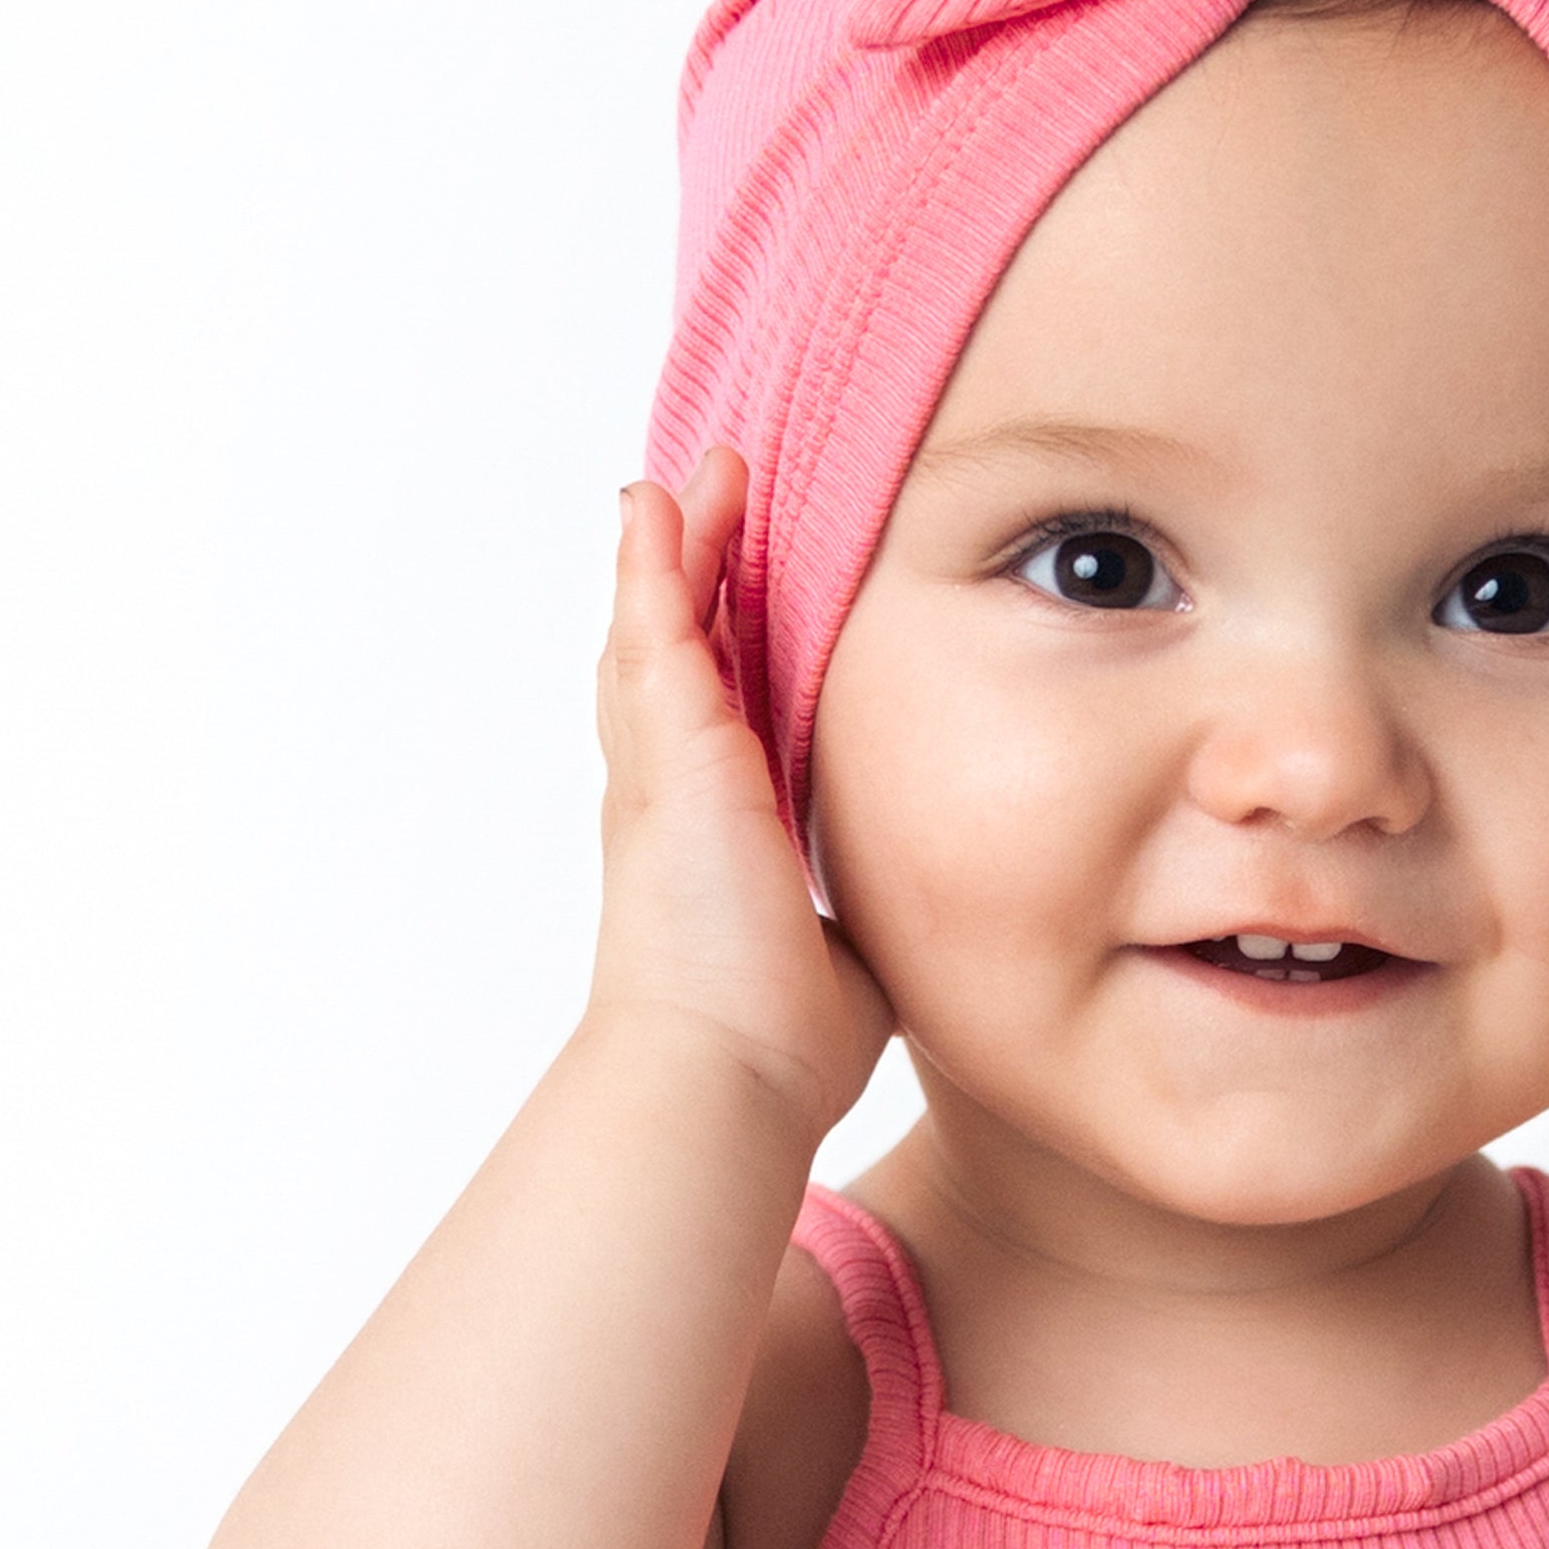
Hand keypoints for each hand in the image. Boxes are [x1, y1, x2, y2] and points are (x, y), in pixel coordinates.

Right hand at [589, 445, 894, 1137]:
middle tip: (710, 496)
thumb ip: (859, 920)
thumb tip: (895, 928)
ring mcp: (663, 771)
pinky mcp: (670, 757)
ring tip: (694, 477)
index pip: (721, 717)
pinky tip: (658, 502)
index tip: (739, 597)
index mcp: (717, 836)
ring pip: (659, 628)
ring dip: (676, 547)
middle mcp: (676, 795)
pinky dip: (653, 563)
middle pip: (676, 653)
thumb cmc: (781, 1043)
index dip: (723, 651)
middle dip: (692, 573)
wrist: (728, 1071)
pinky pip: (654, 633)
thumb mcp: (842, 955)